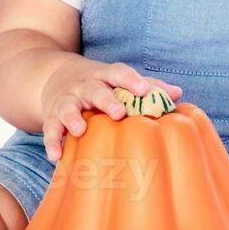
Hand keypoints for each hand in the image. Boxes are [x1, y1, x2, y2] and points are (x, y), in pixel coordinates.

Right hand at [40, 58, 181, 162]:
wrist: (56, 75)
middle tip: (119, 113)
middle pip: (96, 89)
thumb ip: (148, 86)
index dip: (131, 80)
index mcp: (106, 76)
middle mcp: (86, 86)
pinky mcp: (52, 115)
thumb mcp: (120, 80)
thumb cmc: (101, 83)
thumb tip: (178, 93)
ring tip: (79, 130)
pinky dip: (52, 141)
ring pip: (68, 107)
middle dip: (106, 100)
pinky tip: (57, 156)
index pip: (119, 73)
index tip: (143, 89)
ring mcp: (67, 100)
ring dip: (73, 118)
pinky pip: (50, 128)